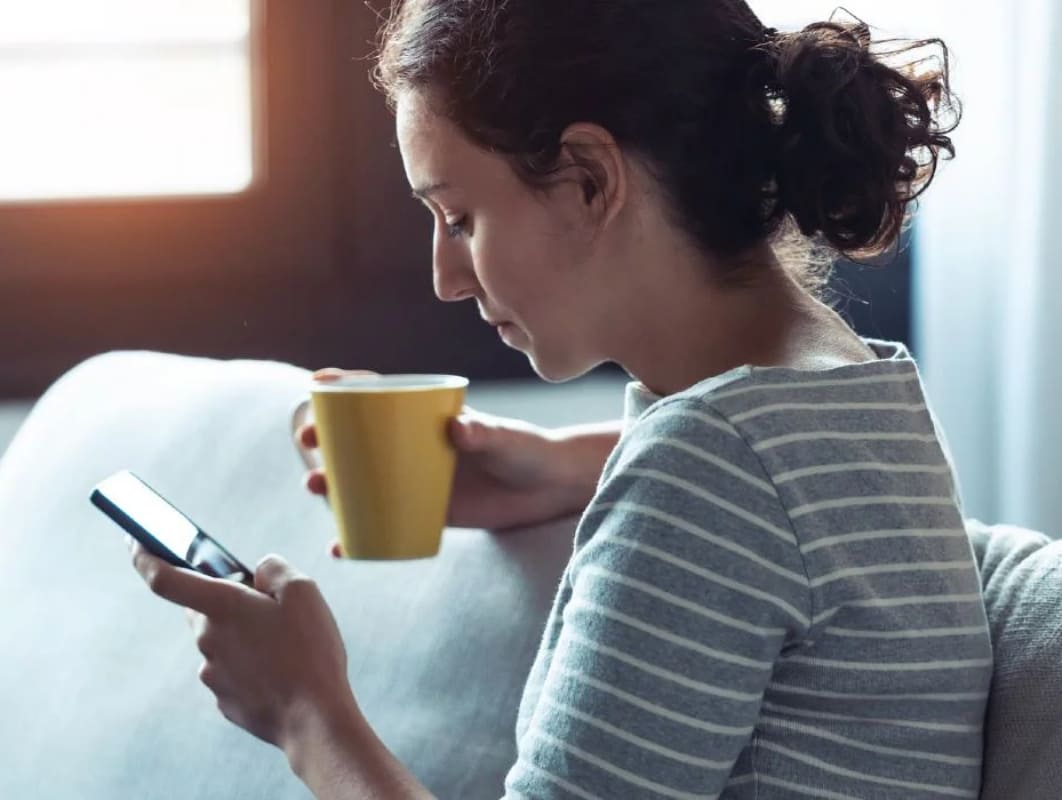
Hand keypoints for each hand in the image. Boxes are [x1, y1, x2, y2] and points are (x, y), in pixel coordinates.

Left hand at [127, 537, 357, 752]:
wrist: (314, 719)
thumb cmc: (309, 651)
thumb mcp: (303, 592)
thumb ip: (274, 569)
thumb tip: (258, 571)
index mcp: (221, 607)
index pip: (164, 578)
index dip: (144, 556)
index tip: (133, 540)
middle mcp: (207, 639)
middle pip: (203, 609)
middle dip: (227, 603)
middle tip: (267, 607)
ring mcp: (213, 674)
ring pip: (221, 642)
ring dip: (245, 637)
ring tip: (288, 646)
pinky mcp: (225, 701)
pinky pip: (233, 673)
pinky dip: (252, 667)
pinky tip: (282, 672)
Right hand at [297, 368, 577, 547]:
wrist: (550, 489)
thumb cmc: (529, 450)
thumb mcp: (506, 439)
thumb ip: (485, 433)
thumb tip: (458, 430)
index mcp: (427, 416)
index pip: (380, 394)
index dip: (345, 386)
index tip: (316, 383)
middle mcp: (413, 445)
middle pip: (358, 438)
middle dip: (324, 436)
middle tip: (309, 443)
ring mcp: (416, 479)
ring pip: (362, 480)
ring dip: (331, 483)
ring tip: (316, 487)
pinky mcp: (426, 512)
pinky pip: (383, 523)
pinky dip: (359, 536)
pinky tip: (340, 546)